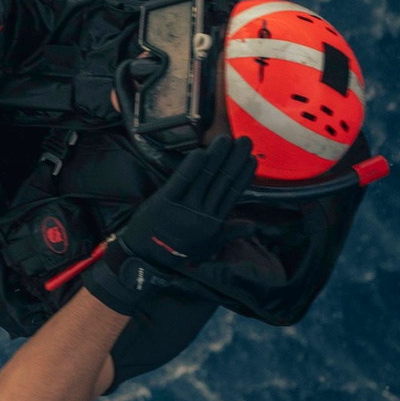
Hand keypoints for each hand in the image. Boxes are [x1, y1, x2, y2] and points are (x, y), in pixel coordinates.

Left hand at [84, 136, 256, 315]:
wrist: (145, 261)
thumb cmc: (177, 252)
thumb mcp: (207, 245)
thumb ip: (230, 232)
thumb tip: (254, 226)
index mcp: (213, 222)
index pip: (232, 193)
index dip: (242, 175)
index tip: (252, 159)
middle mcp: (202, 213)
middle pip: (221, 181)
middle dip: (234, 159)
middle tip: (245, 140)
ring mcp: (184, 207)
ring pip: (205, 178)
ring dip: (217, 157)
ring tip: (227, 139)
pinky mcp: (165, 202)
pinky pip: (181, 181)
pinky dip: (191, 167)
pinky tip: (201, 152)